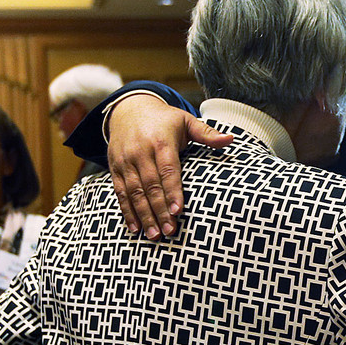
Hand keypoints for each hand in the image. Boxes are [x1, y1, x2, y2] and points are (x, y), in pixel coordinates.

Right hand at [106, 94, 232, 239]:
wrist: (129, 109)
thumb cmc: (164, 119)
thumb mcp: (186, 121)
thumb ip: (207, 133)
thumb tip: (230, 139)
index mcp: (161, 141)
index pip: (167, 169)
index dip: (172, 191)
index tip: (178, 210)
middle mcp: (140, 152)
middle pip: (150, 185)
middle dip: (159, 210)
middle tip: (170, 231)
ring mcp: (125, 161)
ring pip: (134, 192)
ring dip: (143, 215)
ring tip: (154, 235)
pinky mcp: (115, 168)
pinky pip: (120, 192)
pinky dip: (127, 211)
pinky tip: (135, 228)